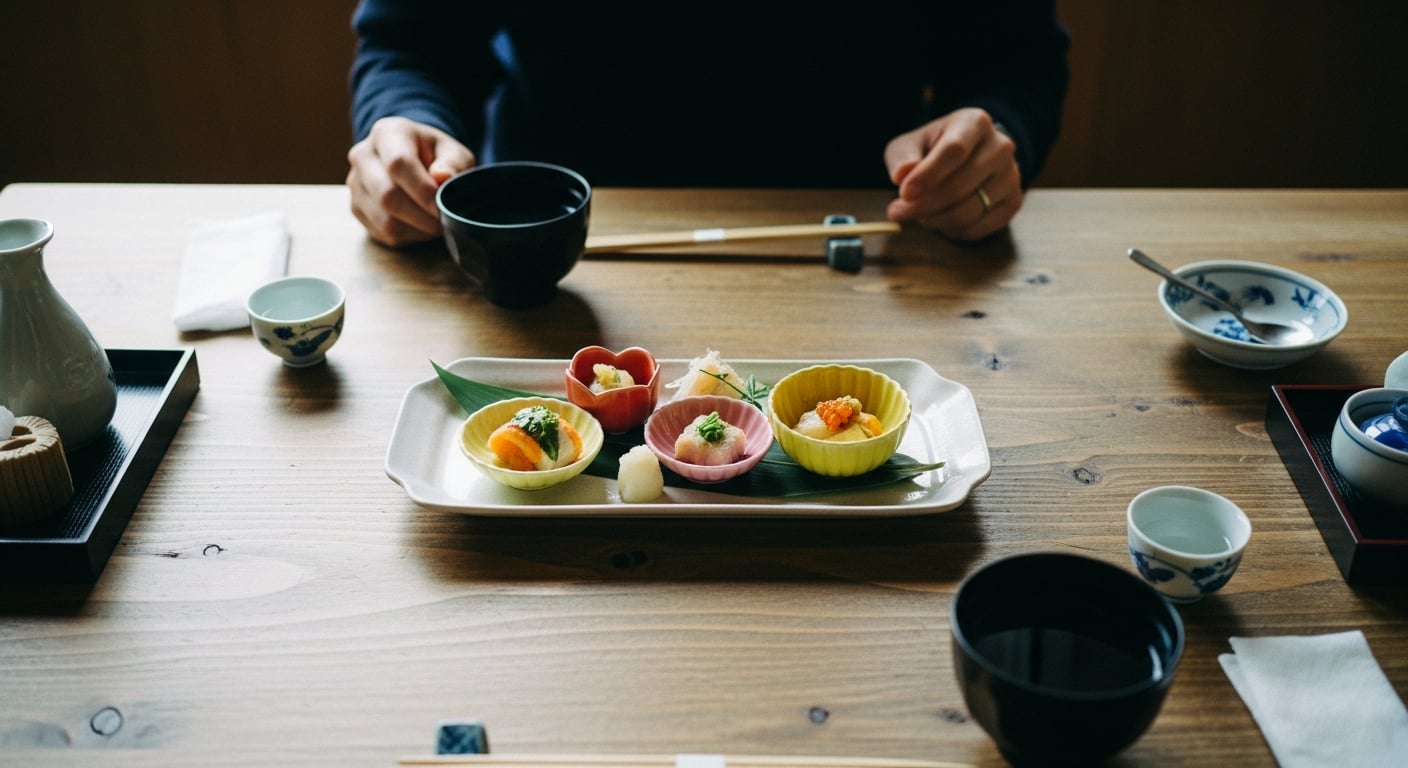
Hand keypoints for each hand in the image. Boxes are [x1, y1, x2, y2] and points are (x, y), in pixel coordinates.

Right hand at [346, 116, 475, 246]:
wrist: (414, 161)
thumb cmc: (437, 156)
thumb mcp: (454, 153)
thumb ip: (453, 164)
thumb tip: (443, 177)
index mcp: (387, 133)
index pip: (398, 164)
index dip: (423, 190)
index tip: (443, 207)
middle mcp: (363, 155)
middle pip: (387, 195)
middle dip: (422, 215)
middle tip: (444, 220)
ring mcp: (355, 183)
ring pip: (384, 220)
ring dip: (417, 229)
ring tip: (436, 224)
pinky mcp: (356, 208)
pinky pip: (382, 232)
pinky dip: (408, 236)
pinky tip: (421, 226)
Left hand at [883, 108, 1021, 241]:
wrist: (969, 155)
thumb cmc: (933, 149)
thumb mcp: (910, 144)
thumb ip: (902, 157)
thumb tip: (901, 175)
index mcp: (974, 122)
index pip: (954, 151)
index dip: (927, 176)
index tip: (903, 194)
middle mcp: (1001, 147)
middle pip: (959, 187)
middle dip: (923, 206)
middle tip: (898, 212)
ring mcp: (1011, 175)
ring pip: (969, 211)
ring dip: (935, 221)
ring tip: (918, 215)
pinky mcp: (1013, 202)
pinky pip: (978, 228)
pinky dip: (952, 231)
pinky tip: (939, 222)